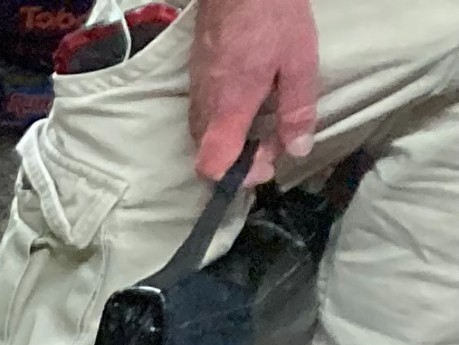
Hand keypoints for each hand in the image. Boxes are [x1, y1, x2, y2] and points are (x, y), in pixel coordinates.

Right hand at [189, 0, 320, 180]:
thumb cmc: (272, 17)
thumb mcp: (299, 62)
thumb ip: (297, 110)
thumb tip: (297, 149)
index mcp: (231, 107)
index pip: (212, 165)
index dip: (237, 177)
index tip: (266, 163)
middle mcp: (205, 106)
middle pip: (208, 155)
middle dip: (240, 159)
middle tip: (273, 141)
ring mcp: (195, 91)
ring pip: (204, 135)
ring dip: (232, 139)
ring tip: (264, 120)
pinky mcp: (194, 77)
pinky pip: (203, 115)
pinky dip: (224, 121)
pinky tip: (249, 99)